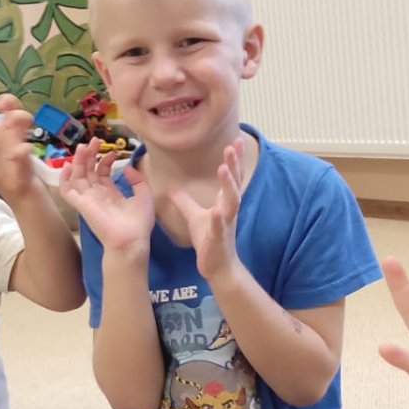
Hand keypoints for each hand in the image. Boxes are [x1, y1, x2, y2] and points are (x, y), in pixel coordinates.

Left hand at [0, 94, 39, 199]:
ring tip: (8, 124)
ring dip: (17, 117)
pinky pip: (26, 149)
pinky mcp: (26, 156)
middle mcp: (6, 132)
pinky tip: (13, 155)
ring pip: (25, 119)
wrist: (14, 189)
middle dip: (7, 100)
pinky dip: (21, 150)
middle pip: (11, 105)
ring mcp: (18, 141)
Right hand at [58, 143, 155, 255]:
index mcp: (110, 194)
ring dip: (79, 160)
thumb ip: (138, 180)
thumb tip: (128, 167)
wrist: (131, 240)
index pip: (102, 173)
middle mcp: (97, 195)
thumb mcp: (144, 196)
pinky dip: (64, 178)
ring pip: (78, 176)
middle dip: (90, 155)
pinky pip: (67, 191)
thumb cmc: (139, 223)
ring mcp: (88, 199)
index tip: (114, 152)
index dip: (106, 160)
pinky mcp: (81, 204)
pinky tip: (68, 165)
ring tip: (83, 146)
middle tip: (95, 140)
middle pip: (88, 171)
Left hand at [166, 139, 249, 283]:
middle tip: (232, 145)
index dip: (234, 159)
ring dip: (229, 184)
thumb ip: (185, 201)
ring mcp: (226, 224)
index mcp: (224, 203)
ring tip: (224, 168)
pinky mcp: (218, 239)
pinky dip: (218, 218)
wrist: (218, 267)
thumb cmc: (209, 241)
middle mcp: (229, 210)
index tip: (234, 141)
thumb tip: (172, 188)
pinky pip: (219, 227)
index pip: (232, 177)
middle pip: (235, 182)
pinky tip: (216, 210)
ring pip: (232, 201)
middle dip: (234, 164)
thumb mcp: (194, 217)